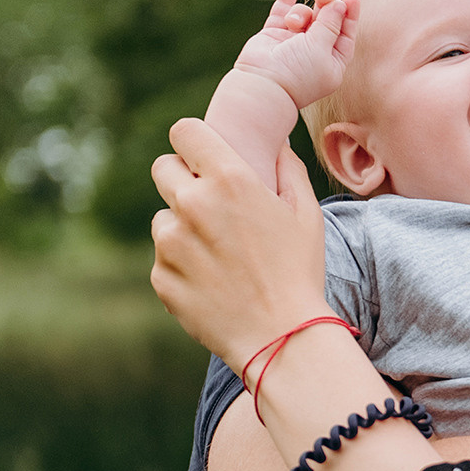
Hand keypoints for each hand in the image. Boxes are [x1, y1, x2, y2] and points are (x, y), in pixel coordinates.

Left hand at [150, 117, 328, 374]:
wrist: (284, 338)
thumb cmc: (300, 274)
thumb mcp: (307, 215)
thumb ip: (287, 169)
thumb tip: (275, 144)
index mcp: (229, 180)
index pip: (184, 132)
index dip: (194, 142)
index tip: (202, 156)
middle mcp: (192, 204)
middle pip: (164, 168)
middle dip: (183, 181)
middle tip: (212, 207)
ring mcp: (171, 242)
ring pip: (163, 218)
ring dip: (183, 229)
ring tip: (220, 257)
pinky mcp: (161, 276)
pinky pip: (164, 259)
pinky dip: (182, 267)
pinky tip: (214, 284)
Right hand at [232, 0, 359, 109]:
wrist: (264, 84)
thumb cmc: (299, 72)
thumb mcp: (322, 48)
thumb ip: (330, 24)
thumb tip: (340, 4)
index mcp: (333, 63)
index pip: (346, 35)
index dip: (349, 15)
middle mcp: (314, 53)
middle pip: (326, 22)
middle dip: (326, 5)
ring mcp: (293, 43)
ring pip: (304, 16)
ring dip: (302, 13)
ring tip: (294, 22)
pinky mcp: (273, 35)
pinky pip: (282, 13)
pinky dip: (287, 1)